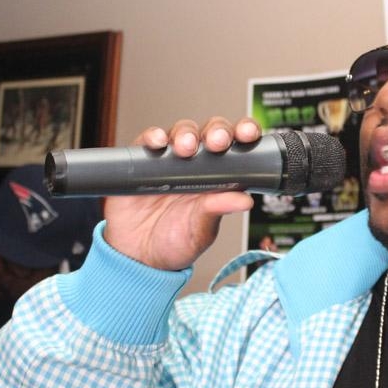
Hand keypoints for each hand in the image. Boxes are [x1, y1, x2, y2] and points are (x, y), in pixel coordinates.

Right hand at [103, 117, 258, 269]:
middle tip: (217, 143)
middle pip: (210, 132)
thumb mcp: (201, 230)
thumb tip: (245, 201)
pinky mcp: (142, 161)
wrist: (138, 256)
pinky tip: (158, 142)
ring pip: (182, 132)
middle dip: (217, 131)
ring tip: (186, 148)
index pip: (237, 147)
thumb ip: (218, 211)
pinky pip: (148, 141)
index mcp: (219, 178)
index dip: (244, 134)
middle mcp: (197, 164)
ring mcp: (169, 161)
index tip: (249, 134)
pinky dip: (153, 136)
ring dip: (186, 134)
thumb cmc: (175, 242)